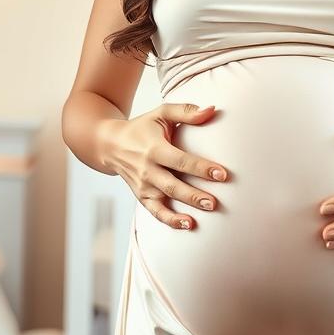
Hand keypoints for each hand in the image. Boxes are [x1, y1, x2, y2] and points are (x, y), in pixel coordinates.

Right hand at [98, 103, 228, 230]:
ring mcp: (143, 186)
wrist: (110, 144)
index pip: (181, 161)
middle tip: (215, 202)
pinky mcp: (141, 196)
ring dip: (185, 209)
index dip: (202, 168)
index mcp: (154, 149)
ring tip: (207, 213)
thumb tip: (212, 110)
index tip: (222, 174)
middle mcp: (147, 169)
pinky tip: (188, 224)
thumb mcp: (161, 113)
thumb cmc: (142, 127)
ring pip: (165, 201)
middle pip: (173, 185)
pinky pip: (155, 212)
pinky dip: (170, 220)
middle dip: (194, 195)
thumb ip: (186, 112)